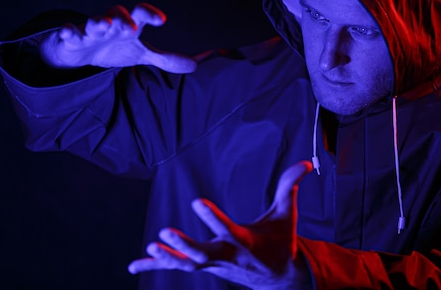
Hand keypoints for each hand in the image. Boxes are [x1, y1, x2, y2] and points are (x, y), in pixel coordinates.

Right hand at [40, 3, 196, 72]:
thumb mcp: (141, 53)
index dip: (150, 14)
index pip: (141, 14)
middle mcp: (111, 23)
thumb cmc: (116, 46)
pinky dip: (68, 32)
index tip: (161, 20)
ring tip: (103, 27)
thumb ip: (166, 58)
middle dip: (123, 19)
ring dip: (98, 23)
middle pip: (117, 14)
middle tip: (131, 28)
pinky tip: (69, 33)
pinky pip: (68, 32)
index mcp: (129, 25)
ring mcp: (90, 29)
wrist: (83, 50)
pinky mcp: (72, 37)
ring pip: (93, 21)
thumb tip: (195, 67)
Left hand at [127, 161, 313, 289]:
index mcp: (246, 242)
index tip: (196, 201)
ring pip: (188, 264)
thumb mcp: (287, 215)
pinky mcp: (205, 268)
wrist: (278, 279)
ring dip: (168, 256)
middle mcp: (228, 257)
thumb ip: (290, 187)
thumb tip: (306, 162)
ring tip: (149, 247)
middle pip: (203, 254)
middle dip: (184, 244)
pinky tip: (134, 264)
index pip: (227, 229)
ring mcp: (214, 266)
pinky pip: (178, 267)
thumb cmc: (282, 242)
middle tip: (164, 231)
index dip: (212, 217)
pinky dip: (156, 264)